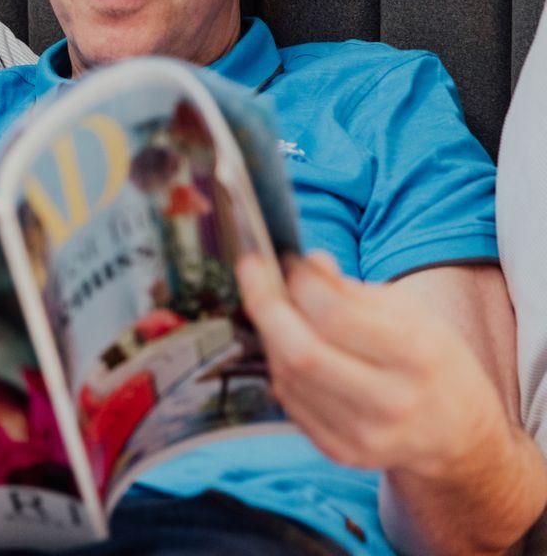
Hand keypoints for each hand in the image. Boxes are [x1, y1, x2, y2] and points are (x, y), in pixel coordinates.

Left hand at [236, 250, 507, 480]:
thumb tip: (305, 262)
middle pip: (302, 352)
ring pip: (287, 375)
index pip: (337, 317)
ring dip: (270, 332)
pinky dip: (280, 365)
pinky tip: (286, 344)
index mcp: (417, 357)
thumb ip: (351, 290)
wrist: (457, 433)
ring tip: (273, 304)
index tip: (284, 257)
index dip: (301, 283)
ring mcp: (365, 435)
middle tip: (252, 268)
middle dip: (266, 304)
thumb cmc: (430, 359)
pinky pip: (289, 400)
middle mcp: (391, 401)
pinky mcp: (342, 452)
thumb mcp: (410, 314)